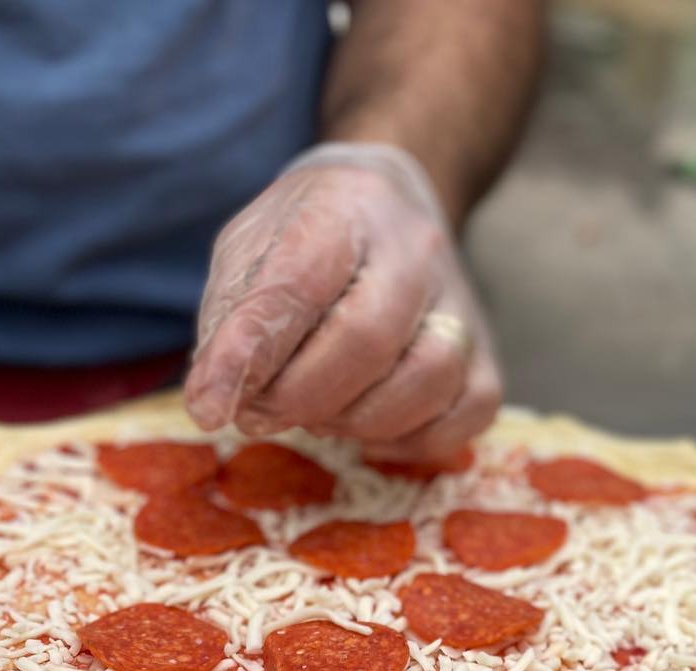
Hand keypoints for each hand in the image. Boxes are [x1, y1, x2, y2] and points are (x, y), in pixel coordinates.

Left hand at [184, 143, 501, 461]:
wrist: (389, 207)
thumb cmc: (305, 239)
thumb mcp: (249, 253)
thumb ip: (230, 326)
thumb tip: (212, 407)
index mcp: (342, 208)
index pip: (298, 287)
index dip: (250, 356)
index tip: (209, 408)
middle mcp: (414, 248)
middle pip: (368, 339)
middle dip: (301, 396)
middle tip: (261, 413)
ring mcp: (460, 302)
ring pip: (428, 378)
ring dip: (358, 419)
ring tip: (317, 414)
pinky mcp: (486, 354)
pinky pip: (468, 411)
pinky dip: (414, 438)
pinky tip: (371, 428)